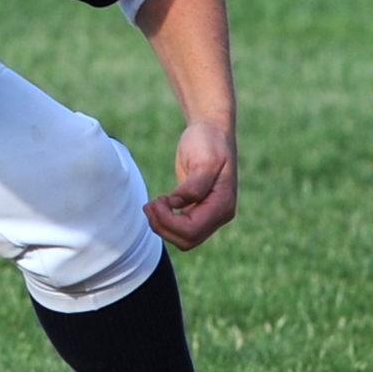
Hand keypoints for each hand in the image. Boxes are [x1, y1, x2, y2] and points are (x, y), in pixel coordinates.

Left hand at [143, 119, 236, 250]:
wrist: (211, 131)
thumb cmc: (208, 142)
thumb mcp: (204, 160)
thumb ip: (194, 185)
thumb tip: (179, 203)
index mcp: (223, 206)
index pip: (191, 231)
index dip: (169, 222)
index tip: (158, 199)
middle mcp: (219, 215)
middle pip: (186, 240)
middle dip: (162, 226)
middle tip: (149, 204)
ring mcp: (209, 214)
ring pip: (182, 239)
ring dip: (161, 226)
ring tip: (151, 204)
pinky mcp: (197, 210)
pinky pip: (180, 228)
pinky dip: (165, 221)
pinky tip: (159, 203)